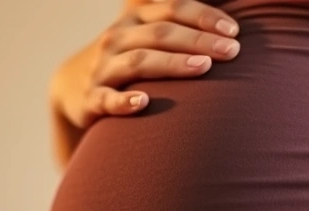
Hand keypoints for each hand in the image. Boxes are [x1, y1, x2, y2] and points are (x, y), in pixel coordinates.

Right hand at [50, 0, 241, 129]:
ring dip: (172, 64)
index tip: (234, 31)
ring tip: (204, 67)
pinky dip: (124, 102)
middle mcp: (118, 38)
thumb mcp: (148, 34)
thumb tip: (230, 26)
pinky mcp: (92, 98)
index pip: (172, 8)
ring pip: (139, 61)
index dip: (203, 17)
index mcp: (136, 19)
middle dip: (199, 41)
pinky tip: (143, 103)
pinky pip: (107, 99)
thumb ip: (179, 23)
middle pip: (161, 34)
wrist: (74, 87)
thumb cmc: (130, 58)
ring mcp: (104, 68)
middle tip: (232, 51)